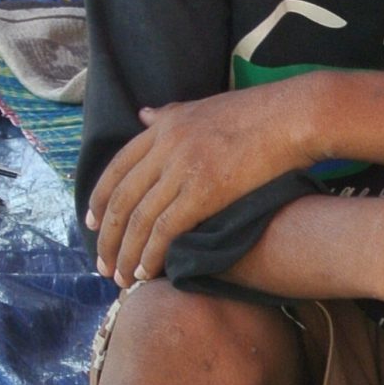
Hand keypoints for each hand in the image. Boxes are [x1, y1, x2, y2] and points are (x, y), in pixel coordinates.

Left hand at [87, 83, 315, 283]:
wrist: (291, 116)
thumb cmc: (257, 113)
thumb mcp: (202, 106)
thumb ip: (168, 114)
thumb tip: (142, 115)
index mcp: (163, 127)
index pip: (117, 168)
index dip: (100, 199)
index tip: (92, 224)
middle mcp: (165, 147)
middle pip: (123, 199)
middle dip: (108, 237)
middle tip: (102, 265)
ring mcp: (182, 169)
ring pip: (140, 219)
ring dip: (126, 254)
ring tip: (121, 278)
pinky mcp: (204, 191)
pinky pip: (166, 229)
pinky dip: (152, 253)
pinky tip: (147, 272)